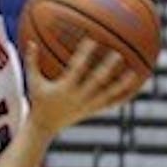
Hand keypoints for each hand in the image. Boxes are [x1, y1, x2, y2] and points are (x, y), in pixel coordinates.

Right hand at [23, 37, 142, 139]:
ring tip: (135, 72)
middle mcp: (78, 97)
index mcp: (64, 88)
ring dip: (121, 84)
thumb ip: (32, 62)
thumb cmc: (38, 101)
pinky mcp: (93, 111)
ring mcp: (87, 105)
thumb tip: (30, 41)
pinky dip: (123, 97)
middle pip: (95, 82)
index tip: (92, 40)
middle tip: (118, 54)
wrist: (44, 127)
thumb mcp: (33, 82)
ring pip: (107, 94)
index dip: (84, 55)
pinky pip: (111, 104)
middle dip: (106, 69)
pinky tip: (136, 88)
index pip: (76, 69)